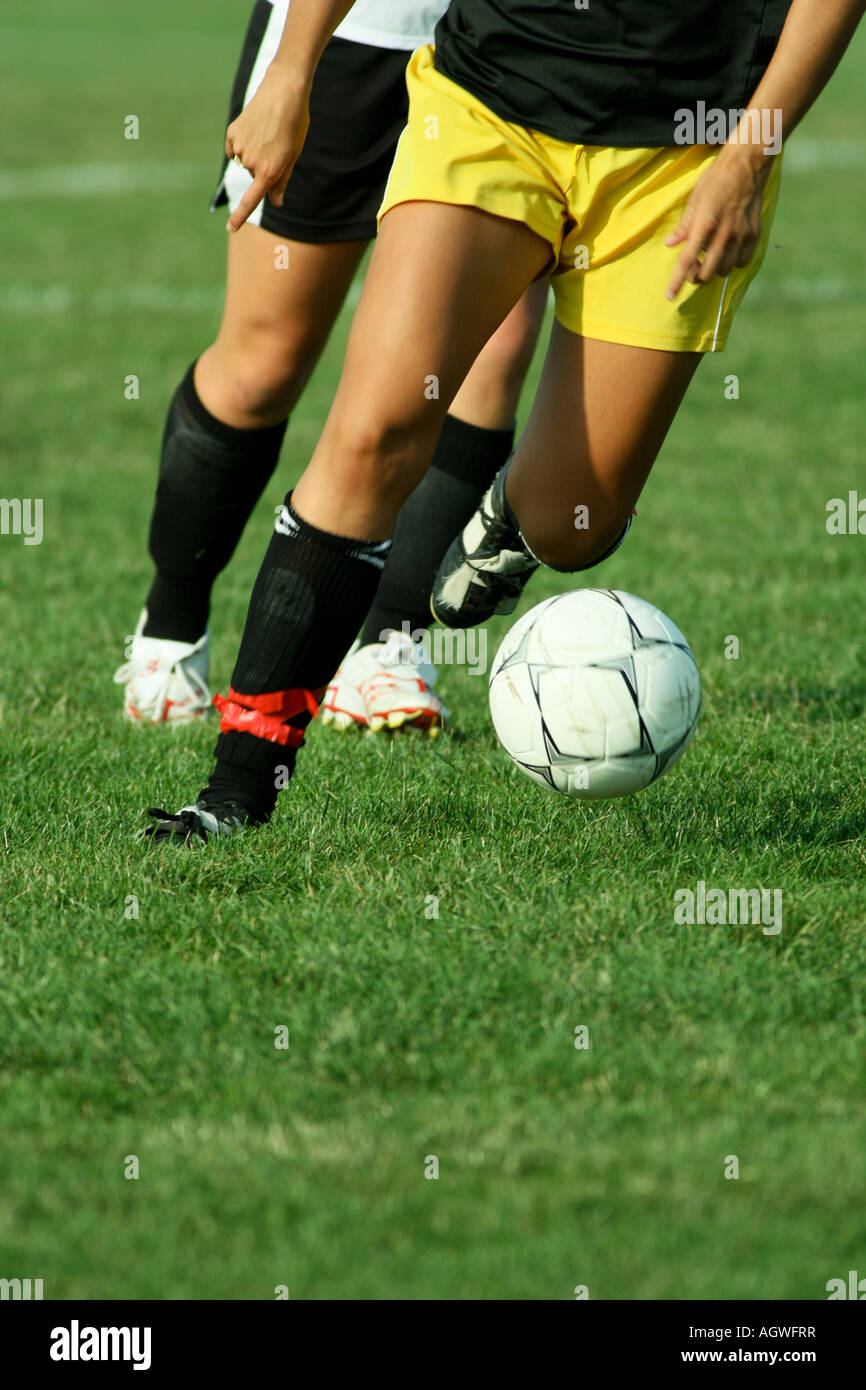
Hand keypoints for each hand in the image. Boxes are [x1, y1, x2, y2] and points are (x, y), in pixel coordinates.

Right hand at [224, 66, 310, 231]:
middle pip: (253, 175)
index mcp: (270, 171)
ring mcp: (240, 148)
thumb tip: (276, 202)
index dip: (240, 216)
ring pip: (244, 161)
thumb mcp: (293, 155)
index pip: (251, 200)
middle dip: (262, 165)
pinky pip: (234, 148)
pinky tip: (253, 127)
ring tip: (266, 131)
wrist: (284, 90)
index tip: (230, 229)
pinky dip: (241, 142)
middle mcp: (252, 163)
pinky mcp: (232, 133)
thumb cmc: (295, 124)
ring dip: (252, 152)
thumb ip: (282, 180)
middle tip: (275, 143)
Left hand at [665, 147, 773, 300]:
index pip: (687, 260)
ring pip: (724, 270)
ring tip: (711, 255)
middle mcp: (724, 235)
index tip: (669, 296)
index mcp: (705, 225)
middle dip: (696, 276)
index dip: (677, 281)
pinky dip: (733, 262)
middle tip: (694, 267)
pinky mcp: (754, 235)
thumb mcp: (695, 200)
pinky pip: (742, 262)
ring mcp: (741, 236)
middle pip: (706, 274)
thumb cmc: (716, 180)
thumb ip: (684, 226)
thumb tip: (670, 244)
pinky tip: (728, 251)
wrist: (747, 165)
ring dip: (714, 269)